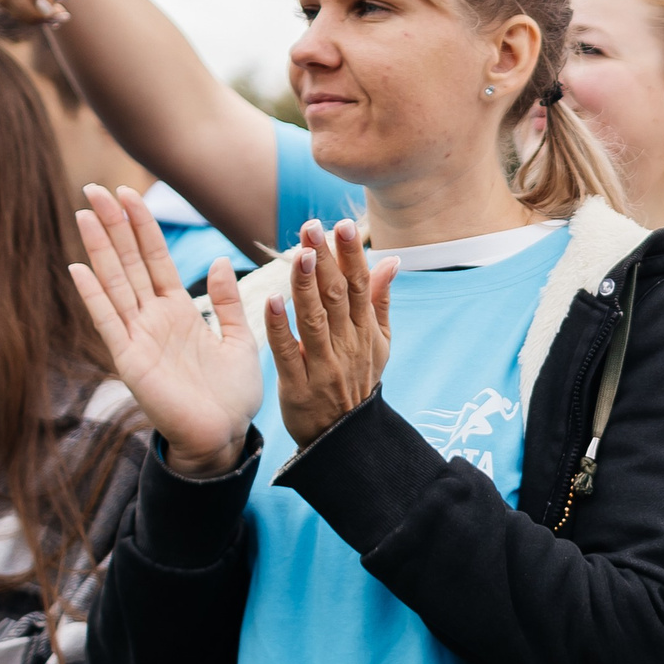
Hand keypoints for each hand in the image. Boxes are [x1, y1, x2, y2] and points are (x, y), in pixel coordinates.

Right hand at [71, 184, 262, 475]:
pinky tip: (77, 268)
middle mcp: (153, 318)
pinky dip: (93, 296)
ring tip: (85, 213)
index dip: (142, 227)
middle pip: (128, 262)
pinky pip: (109, 321)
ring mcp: (138, 337)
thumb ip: (226, 302)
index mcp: (178, 311)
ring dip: (99, 249)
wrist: (223, 436)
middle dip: (114, 225)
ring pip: (115, 283)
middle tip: (94, 187)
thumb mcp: (240, 339)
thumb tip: (220, 262)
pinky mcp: (130, 360)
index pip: (155, 259)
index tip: (129, 192)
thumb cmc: (231, 395)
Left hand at [268, 218, 398, 448]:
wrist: (345, 438)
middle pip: (337, 296)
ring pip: (314, 319)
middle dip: (325, 260)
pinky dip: (280, 327)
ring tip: (298, 253)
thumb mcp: (379, 343)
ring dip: (305, 285)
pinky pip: (288, 352)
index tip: (341, 225)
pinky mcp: (298, 385)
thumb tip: (391, 261)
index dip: (351, 255)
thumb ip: (381, 301)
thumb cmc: (358, 382)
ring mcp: (324, 366)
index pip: (361, 286)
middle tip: (312, 227)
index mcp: (366, 332)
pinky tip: (272, 300)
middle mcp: (347, 345)